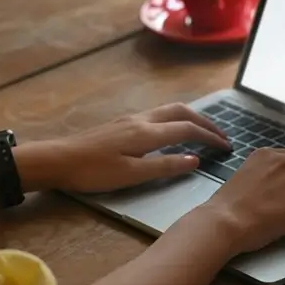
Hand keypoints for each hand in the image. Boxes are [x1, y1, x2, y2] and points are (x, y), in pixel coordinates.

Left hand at [13, 103, 229, 193]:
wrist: (56, 160)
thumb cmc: (92, 172)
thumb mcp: (131, 175)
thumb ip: (165, 166)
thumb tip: (195, 159)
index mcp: (147, 133)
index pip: (188, 129)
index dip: (210, 137)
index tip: (227, 147)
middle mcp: (142, 120)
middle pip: (182, 112)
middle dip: (205, 121)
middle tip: (220, 135)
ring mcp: (131, 119)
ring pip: (169, 109)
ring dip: (190, 117)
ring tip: (202, 131)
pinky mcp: (122, 123)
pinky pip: (158, 114)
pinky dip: (175, 119)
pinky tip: (172, 132)